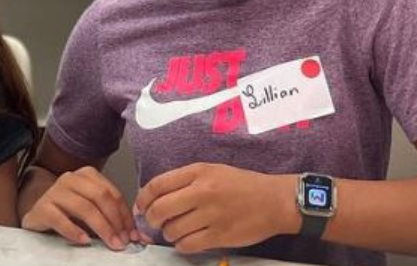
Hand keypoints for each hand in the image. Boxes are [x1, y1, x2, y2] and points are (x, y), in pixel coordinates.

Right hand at [20, 166, 136, 250]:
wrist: (38, 214)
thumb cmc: (68, 212)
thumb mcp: (92, 208)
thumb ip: (110, 215)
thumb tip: (133, 233)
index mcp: (87, 175)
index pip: (112, 193)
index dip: (125, 214)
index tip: (133, 234)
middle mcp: (71, 178)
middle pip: (100, 197)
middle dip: (115, 221)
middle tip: (123, 240)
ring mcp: (55, 191)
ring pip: (84, 207)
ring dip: (102, 227)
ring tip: (111, 243)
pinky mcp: (42, 208)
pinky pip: (61, 219)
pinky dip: (75, 231)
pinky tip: (85, 241)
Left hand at [134, 163, 295, 253]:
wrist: (274, 201)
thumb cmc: (242, 184)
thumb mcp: (212, 171)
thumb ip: (185, 181)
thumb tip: (156, 196)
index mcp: (198, 172)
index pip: (158, 184)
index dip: (143, 198)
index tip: (141, 205)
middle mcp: (203, 192)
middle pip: (160, 209)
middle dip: (151, 218)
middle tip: (155, 221)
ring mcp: (212, 215)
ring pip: (172, 230)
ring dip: (168, 233)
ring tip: (174, 231)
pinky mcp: (220, 235)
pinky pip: (188, 245)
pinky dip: (182, 245)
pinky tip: (186, 241)